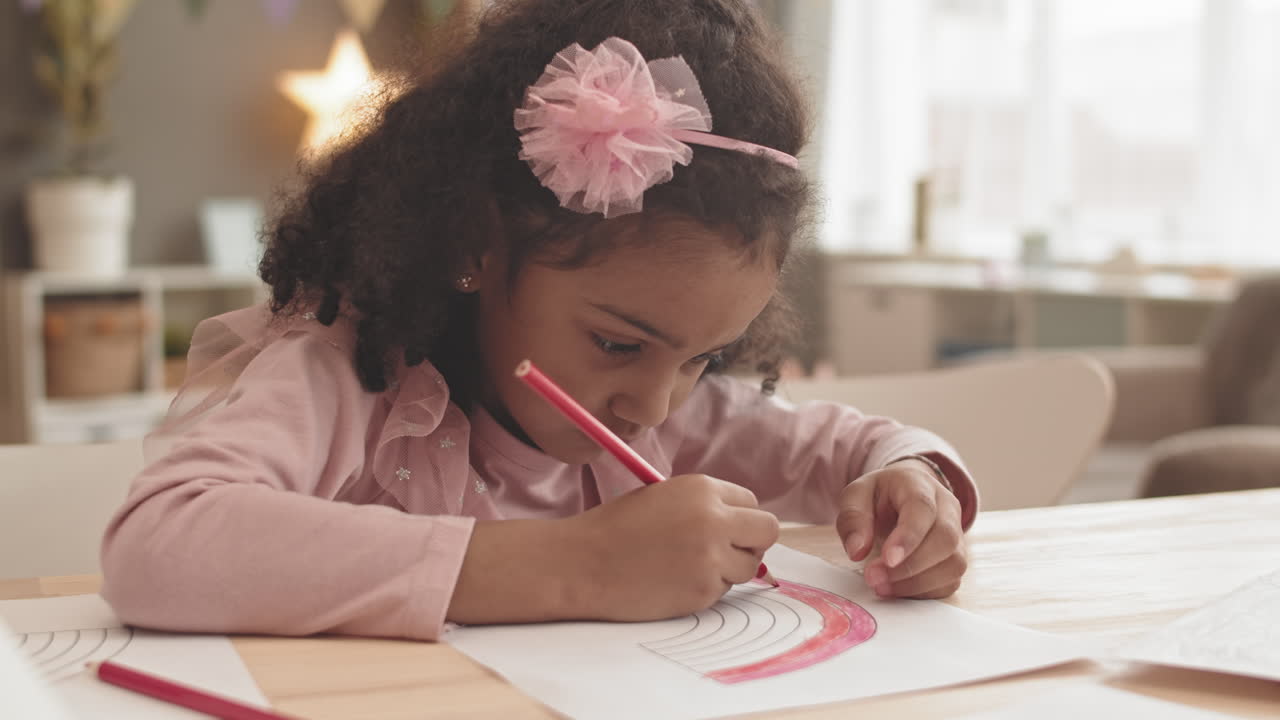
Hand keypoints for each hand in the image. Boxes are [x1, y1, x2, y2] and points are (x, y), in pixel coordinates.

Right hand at [565, 474, 779, 620]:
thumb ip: (705, 506)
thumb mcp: (664, 497)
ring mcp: (712, 558)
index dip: (738, 517)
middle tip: (726, 550)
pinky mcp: (704, 591)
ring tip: (688, 565)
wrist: (582, 563)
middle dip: (751, 542)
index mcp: (703, 489)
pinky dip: (706, 588)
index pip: (752, 502)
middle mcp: (714, 519)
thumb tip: (744, 526)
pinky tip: (674, 581)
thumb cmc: (616, 528)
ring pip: (749, 566)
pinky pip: (724, 590)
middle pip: (767, 531)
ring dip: (728, 568)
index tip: (724, 528)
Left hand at [836, 459, 966, 598]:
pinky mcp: (956, 557)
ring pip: (953, 563)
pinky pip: (951, 581)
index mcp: (919, 484)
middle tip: (874, 578)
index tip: (887, 560)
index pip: (923, 508)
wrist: (901, 496)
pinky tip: (898, 590)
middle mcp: (946, 507)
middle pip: (945, 539)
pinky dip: (924, 592)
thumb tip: (857, 551)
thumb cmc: (878, 496)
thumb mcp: (855, 496)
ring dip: (916, 583)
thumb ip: (852, 519)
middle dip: (910, 566)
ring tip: (882, 587)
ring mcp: (957, 533)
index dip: (908, 537)